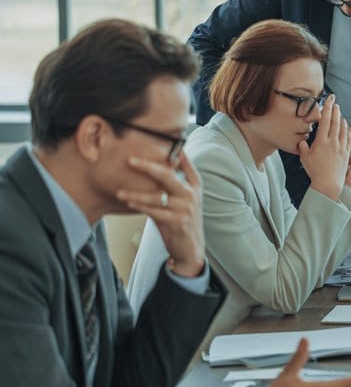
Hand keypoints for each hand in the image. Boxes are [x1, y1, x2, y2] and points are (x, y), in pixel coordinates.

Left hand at [118, 149, 205, 277]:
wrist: (191, 247)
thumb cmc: (181, 219)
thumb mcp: (182, 198)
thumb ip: (171, 182)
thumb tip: (153, 164)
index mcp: (194, 185)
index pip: (184, 163)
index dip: (172, 151)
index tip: (157, 139)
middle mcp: (191, 194)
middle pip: (168, 174)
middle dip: (148, 166)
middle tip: (130, 160)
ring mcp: (185, 208)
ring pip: (157, 195)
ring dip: (136, 192)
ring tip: (119, 191)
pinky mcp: (177, 222)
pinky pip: (154, 211)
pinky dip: (140, 206)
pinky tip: (127, 202)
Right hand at [297, 97, 348, 201]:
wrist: (328, 183)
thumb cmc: (315, 172)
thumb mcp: (304, 158)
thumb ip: (303, 148)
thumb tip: (301, 141)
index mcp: (321, 142)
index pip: (325, 121)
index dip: (327, 109)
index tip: (328, 101)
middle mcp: (332, 143)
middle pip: (335, 122)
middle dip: (335, 110)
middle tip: (335, 102)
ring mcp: (341, 147)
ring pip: (343, 129)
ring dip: (341, 119)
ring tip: (339, 113)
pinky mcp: (346, 153)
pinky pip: (348, 138)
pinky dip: (348, 131)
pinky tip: (347, 127)